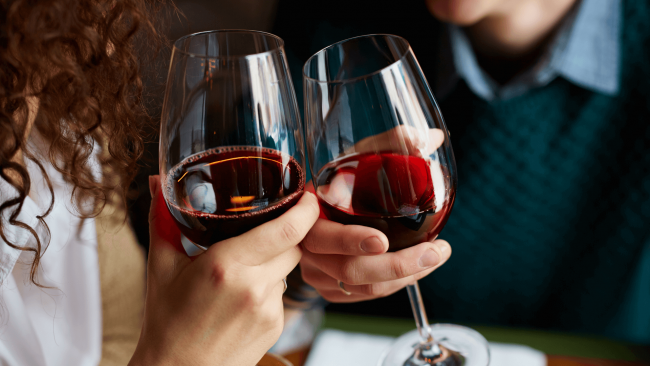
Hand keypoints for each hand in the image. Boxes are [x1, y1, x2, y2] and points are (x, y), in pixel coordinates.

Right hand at [129, 176, 319, 365]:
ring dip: (273, 262)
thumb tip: (158, 183)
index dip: (305, 209)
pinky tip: (242, 298)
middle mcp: (253, 286)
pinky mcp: (277, 327)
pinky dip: (268, 287)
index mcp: (226, 265)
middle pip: (293, 245)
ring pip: (288, 269)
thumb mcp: (161, 267)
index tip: (307, 196)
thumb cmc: (166, 323)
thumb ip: (163, 220)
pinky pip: (282, 293)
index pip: (287, 229)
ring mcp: (269, 310)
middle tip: (261, 232)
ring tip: (240, 273)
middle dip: (284, 234)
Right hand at [300, 126, 450, 302]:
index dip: (350, 241)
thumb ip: (391, 144)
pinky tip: (418, 268)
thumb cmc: (340, 180)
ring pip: (363, 288)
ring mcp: (317, 272)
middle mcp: (307, 248)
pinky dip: (395, 285)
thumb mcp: (357, 158)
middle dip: (397, 266)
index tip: (383, 240)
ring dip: (405, 277)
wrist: (317, 208)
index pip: (321, 235)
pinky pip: (364, 296)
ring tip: (436, 256)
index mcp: (307, 214)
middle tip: (433, 252)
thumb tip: (432, 138)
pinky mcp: (329, 288)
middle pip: (349, 270)